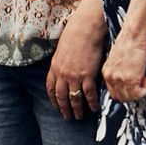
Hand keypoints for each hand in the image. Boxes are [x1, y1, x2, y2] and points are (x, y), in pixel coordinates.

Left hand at [47, 0, 105, 118]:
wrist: (86, 27)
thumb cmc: (75, 33)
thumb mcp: (62, 49)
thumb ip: (62, 62)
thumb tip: (66, 69)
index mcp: (54, 66)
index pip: (51, 88)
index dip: (53, 99)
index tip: (56, 106)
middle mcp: (62, 74)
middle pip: (61, 96)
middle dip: (64, 108)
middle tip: (68, 117)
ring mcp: (74, 76)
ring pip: (74, 98)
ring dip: (77, 109)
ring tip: (79, 116)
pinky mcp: (87, 75)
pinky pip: (89, 94)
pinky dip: (92, 103)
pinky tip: (94, 108)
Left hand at [101, 30, 145, 103]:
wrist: (134, 34)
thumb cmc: (130, 42)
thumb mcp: (119, 60)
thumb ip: (120, 71)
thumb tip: (129, 79)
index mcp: (106, 72)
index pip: (113, 92)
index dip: (125, 92)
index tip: (133, 88)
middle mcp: (110, 77)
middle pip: (120, 98)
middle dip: (132, 95)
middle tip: (140, 86)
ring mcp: (119, 79)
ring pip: (130, 97)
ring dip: (139, 92)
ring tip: (144, 80)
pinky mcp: (130, 79)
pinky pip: (139, 93)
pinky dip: (145, 89)